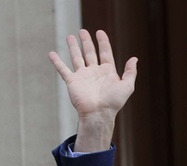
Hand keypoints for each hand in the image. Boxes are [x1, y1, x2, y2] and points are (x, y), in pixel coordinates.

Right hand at [49, 29, 136, 150]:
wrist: (98, 113)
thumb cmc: (113, 102)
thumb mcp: (127, 86)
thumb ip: (130, 72)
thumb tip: (134, 58)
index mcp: (108, 72)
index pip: (105, 53)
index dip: (103, 42)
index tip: (100, 32)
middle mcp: (94, 72)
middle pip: (90, 53)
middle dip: (87, 42)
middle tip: (83, 31)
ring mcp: (83, 76)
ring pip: (77, 58)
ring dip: (73, 47)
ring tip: (70, 36)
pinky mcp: (72, 81)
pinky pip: (63, 69)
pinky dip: (57, 62)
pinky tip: (51, 54)